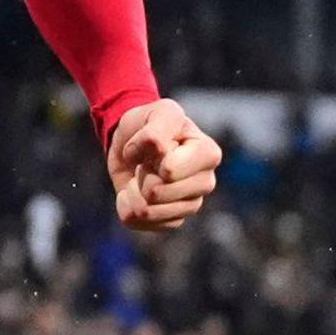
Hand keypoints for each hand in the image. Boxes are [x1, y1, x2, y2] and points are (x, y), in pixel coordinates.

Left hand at [106, 98, 221, 234]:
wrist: (133, 140)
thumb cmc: (150, 123)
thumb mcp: (156, 112)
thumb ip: (159, 128)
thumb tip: (161, 152)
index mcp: (208, 154)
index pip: (169, 171)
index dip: (150, 157)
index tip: (154, 144)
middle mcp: (205, 182)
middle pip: (157, 193)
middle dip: (142, 174)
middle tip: (148, 160)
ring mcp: (191, 204)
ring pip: (147, 212)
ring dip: (133, 190)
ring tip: (142, 174)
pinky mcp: (173, 220)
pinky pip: (138, 222)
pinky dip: (127, 205)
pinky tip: (136, 190)